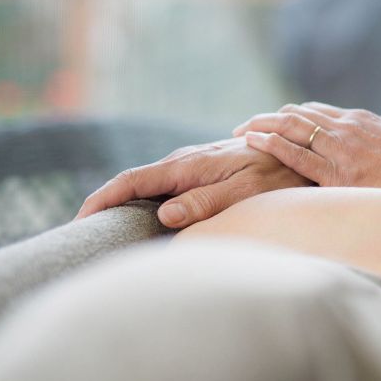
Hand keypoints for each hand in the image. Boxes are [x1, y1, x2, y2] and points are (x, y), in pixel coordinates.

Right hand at [76, 137, 312, 228]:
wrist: (301, 148)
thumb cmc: (278, 174)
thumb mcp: (243, 192)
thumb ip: (204, 202)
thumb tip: (163, 215)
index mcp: (188, 164)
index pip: (132, 181)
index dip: (103, 200)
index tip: (80, 221)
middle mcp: (185, 159)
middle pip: (134, 182)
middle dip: (106, 203)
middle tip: (82, 232)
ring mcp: (194, 162)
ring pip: (149, 182)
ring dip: (126, 200)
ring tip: (104, 226)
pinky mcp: (204, 167)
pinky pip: (166, 183)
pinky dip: (147, 197)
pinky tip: (144, 213)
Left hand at [234, 102, 380, 190]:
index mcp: (361, 120)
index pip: (316, 112)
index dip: (291, 116)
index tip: (273, 122)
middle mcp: (347, 127)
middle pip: (297, 115)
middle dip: (268, 119)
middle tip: (245, 127)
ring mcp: (341, 148)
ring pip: (290, 127)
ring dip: (261, 126)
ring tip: (239, 131)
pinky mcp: (338, 172)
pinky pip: (295, 154)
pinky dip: (270, 144)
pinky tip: (251, 141)